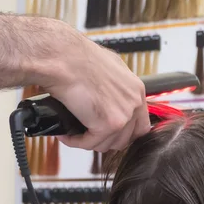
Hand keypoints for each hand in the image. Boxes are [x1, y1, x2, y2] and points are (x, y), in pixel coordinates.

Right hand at [33, 22, 150, 151]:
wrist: (63, 58)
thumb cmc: (78, 58)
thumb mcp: (108, 68)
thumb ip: (115, 88)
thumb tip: (109, 100)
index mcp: (136, 90)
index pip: (140, 126)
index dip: (123, 133)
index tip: (108, 133)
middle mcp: (134, 103)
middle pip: (126, 139)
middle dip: (105, 140)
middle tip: (89, 134)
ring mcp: (123, 116)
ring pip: (107, 144)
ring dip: (89, 141)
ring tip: (74, 133)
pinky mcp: (107, 125)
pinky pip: (91, 144)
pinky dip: (76, 142)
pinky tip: (67, 135)